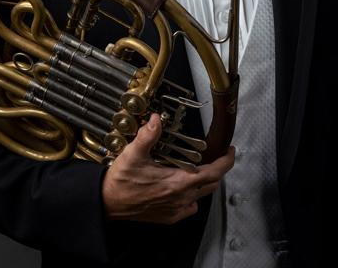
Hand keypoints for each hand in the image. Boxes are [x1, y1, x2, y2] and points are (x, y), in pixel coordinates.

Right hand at [101, 113, 234, 224]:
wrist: (108, 203)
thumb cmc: (121, 182)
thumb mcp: (133, 153)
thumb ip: (148, 135)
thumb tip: (157, 120)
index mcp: (177, 182)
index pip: (213, 173)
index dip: (226, 162)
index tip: (229, 151)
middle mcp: (181, 198)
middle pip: (211, 184)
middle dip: (218, 170)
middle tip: (216, 156)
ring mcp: (176, 209)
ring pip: (201, 196)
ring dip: (205, 182)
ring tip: (199, 169)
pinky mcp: (169, 216)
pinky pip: (190, 207)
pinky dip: (192, 196)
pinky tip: (183, 188)